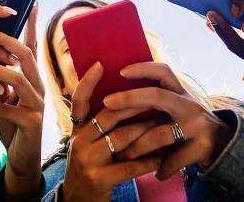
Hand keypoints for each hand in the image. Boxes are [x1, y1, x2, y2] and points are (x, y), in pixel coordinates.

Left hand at [0, 15, 44, 200]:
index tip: (30, 4)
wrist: (22, 156)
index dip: (32, 25)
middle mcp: (39, 86)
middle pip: (26, 56)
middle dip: (6, 40)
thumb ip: (1, 77)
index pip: (33, 46)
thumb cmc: (11, 121)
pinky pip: (6, 110)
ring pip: (17, 79)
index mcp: (33, 77)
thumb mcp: (6, 95)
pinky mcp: (31, 122)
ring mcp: (37, 104)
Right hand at [62, 62, 164, 201]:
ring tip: (166, 125)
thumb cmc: (89, 167)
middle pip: (110, 114)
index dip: (88, 82)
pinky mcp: (99, 179)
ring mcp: (87, 160)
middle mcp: (79, 141)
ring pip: (123, 137)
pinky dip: (148, 160)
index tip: (100, 64)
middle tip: (157, 98)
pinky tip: (162, 157)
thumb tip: (124, 100)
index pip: (79, 100)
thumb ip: (98, 126)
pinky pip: (129, 165)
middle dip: (136, 105)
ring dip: (147, 130)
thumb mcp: (87, 144)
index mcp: (77, 130)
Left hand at [104, 62, 233, 179]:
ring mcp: (197, 125)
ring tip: (123, 156)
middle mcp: (188, 104)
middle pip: (156, 96)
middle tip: (107, 103)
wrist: (225, 144)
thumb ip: (156, 100)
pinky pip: (175, 159)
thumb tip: (119, 96)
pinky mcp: (202, 146)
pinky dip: (163, 167)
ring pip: (161, 133)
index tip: (121, 71)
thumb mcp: (176, 106)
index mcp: (180, 91)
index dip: (142, 68)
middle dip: (129, 99)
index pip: (162, 71)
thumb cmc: (188, 123)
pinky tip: (156, 174)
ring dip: (139, 146)